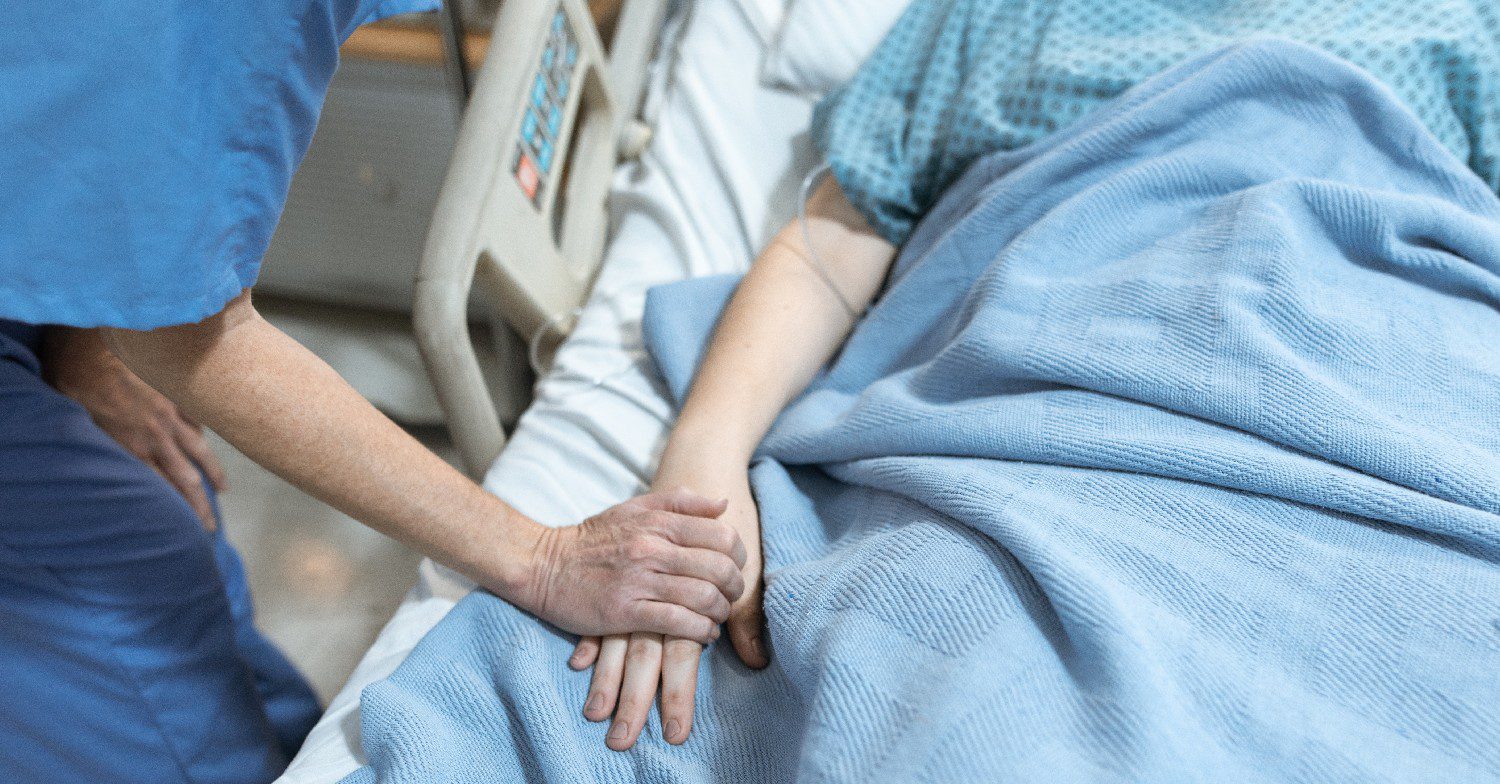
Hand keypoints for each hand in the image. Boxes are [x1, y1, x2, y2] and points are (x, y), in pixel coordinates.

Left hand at [44, 327, 226, 528]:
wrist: (95, 350)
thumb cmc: (77, 385)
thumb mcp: (82, 426)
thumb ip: (102, 447)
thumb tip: (110, 465)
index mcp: (134, 448)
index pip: (165, 488)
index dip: (182, 511)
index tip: (194, 528)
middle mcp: (157, 437)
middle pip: (186, 478)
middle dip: (200, 505)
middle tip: (210, 527)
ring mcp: (169, 415)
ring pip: (199, 449)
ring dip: (212, 472)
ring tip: (222, 488)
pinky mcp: (173, 395)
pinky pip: (194, 417)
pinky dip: (200, 431)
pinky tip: (204, 440)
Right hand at [567, 476, 765, 749]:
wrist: (543, 565)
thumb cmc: (593, 538)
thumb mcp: (634, 508)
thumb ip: (679, 502)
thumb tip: (723, 503)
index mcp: (658, 523)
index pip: (721, 536)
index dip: (739, 555)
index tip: (736, 567)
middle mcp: (652, 549)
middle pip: (718, 568)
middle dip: (735, 587)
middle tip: (732, 596)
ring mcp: (640, 581)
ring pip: (702, 597)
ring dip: (720, 611)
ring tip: (718, 616)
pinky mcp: (626, 612)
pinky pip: (678, 623)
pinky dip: (700, 631)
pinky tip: (703, 633)